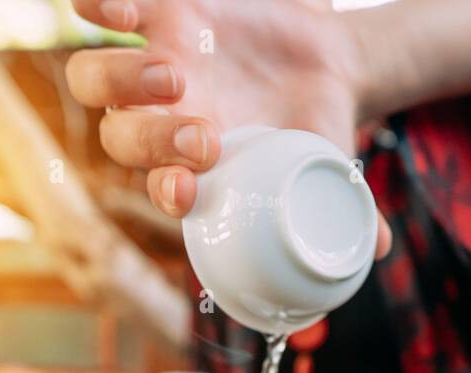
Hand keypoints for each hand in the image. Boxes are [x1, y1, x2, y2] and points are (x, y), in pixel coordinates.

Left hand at [66, 0, 391, 255]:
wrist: (323, 64)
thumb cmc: (316, 132)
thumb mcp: (333, 169)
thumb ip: (346, 209)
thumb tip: (376, 250)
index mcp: (193, 169)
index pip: (158, 188)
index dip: (163, 190)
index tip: (188, 189)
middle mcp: (161, 121)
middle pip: (119, 136)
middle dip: (152, 139)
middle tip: (205, 134)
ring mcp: (153, 66)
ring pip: (94, 78)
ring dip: (121, 80)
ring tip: (175, 75)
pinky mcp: (160, 13)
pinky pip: (101, 10)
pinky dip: (99, 7)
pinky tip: (122, 11)